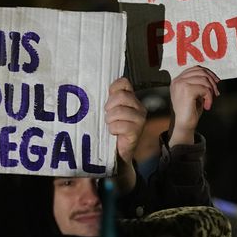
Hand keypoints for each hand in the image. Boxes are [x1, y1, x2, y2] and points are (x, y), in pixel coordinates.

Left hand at [105, 77, 145, 192]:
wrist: (118, 154)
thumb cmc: (111, 130)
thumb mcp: (109, 111)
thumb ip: (109, 99)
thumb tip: (96, 86)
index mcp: (132, 99)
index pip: (124, 82)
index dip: (113, 90)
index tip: (107, 101)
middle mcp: (139, 107)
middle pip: (121, 96)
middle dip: (109, 106)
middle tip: (107, 116)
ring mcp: (140, 119)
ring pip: (119, 111)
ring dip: (110, 120)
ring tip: (110, 125)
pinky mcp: (136, 131)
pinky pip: (120, 125)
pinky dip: (113, 129)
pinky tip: (113, 133)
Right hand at [169, 66, 219, 145]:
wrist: (183, 124)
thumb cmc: (190, 111)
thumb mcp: (194, 94)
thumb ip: (199, 84)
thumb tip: (214, 78)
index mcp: (177, 80)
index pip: (195, 69)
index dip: (208, 73)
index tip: (216, 82)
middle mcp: (177, 80)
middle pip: (201, 72)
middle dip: (212, 82)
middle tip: (216, 93)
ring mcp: (181, 84)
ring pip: (204, 80)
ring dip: (211, 91)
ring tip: (210, 100)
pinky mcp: (187, 90)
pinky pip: (205, 89)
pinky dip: (209, 97)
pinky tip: (207, 106)